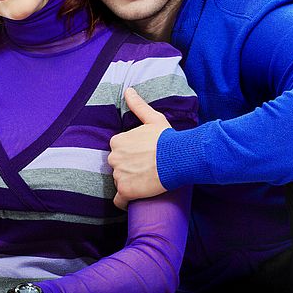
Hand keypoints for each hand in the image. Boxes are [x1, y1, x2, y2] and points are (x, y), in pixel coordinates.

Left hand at [109, 87, 171, 209]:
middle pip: (117, 167)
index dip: (130, 155)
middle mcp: (114, 158)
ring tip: (145, 183)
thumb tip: (128, 91)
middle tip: (145, 170)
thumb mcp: (153, 119)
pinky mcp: (126, 191)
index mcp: (117, 141)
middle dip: (128, 169)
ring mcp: (119, 175)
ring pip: (119, 183)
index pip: (118, 151)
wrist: (179, 158)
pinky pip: (119, 201)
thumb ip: (138, 106)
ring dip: (129, 184)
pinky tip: (133, 200)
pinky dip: (124, 202)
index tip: (142, 158)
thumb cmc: (167, 138)